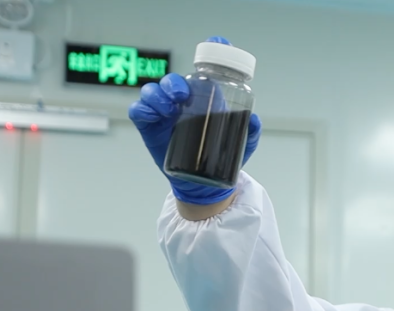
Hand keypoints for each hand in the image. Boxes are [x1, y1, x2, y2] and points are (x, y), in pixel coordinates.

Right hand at [128, 36, 261, 204]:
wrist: (204, 183)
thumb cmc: (221, 156)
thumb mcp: (242, 143)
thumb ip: (250, 131)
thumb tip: (253, 120)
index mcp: (204, 97)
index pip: (205, 70)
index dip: (211, 53)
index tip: (218, 45)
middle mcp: (182, 100)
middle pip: (173, 80)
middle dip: (175, 82)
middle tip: (184, 94)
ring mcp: (164, 112)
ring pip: (153, 91)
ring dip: (158, 93)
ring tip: (170, 105)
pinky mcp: (149, 126)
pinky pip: (139, 111)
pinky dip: (143, 108)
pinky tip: (153, 114)